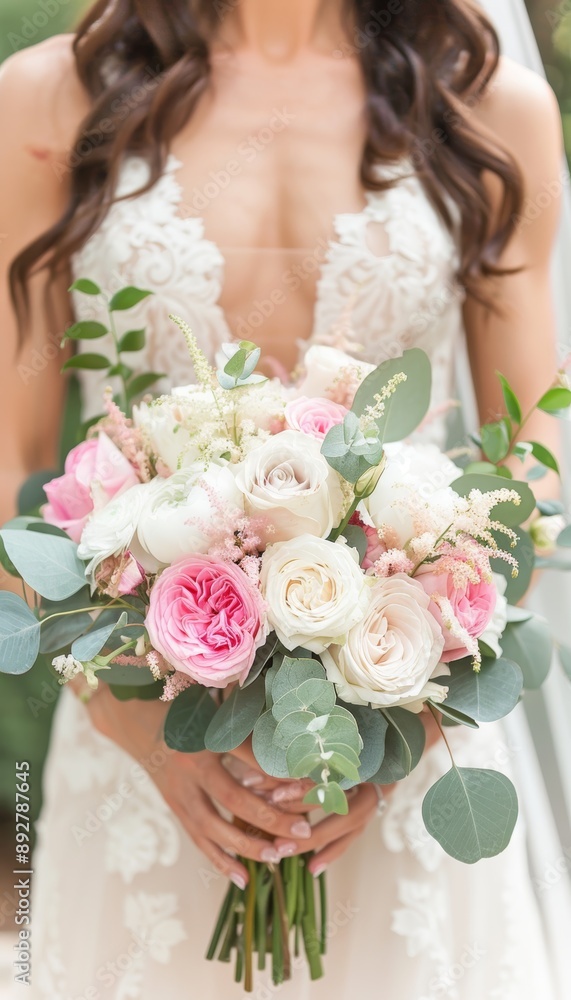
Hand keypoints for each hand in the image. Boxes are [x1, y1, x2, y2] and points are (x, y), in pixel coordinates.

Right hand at [84, 684, 314, 888]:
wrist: (133, 719)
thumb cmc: (181, 707)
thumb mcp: (211, 705)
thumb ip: (245, 718)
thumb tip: (289, 732)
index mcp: (204, 734)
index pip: (248, 756)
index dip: (278, 770)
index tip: (311, 782)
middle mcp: (190, 765)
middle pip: (233, 797)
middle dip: (269, 816)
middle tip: (302, 830)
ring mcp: (179, 790)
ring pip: (214, 826)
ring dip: (247, 844)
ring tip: (278, 856)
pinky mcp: (174, 807)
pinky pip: (198, 839)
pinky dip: (220, 861)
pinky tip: (244, 879)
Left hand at [270, 706, 444, 874]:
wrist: (404, 737)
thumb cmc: (369, 729)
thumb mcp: (344, 735)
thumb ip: (314, 747)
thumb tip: (275, 757)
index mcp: (363, 764)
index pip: (328, 781)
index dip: (300, 789)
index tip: (272, 796)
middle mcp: (370, 787)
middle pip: (336, 814)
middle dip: (304, 829)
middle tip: (276, 842)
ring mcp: (372, 803)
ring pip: (342, 830)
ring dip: (313, 844)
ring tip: (284, 854)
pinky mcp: (368, 813)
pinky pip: (350, 838)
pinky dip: (331, 852)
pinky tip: (312, 869)